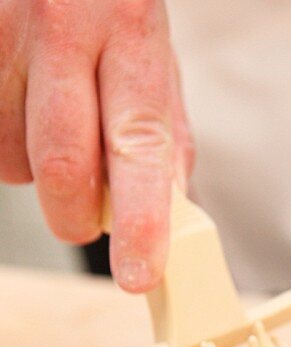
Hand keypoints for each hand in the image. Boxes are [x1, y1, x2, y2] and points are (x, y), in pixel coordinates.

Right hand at [0, 0, 193, 292]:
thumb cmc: (106, 0)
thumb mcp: (151, 50)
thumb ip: (162, 129)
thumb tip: (173, 210)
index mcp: (131, 31)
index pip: (138, 147)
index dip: (138, 222)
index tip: (138, 273)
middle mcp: (65, 28)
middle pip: (62, 166)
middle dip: (74, 217)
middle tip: (83, 219)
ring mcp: (5, 34)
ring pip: (12, 158)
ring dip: (32, 170)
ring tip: (49, 125)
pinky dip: (4, 145)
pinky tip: (20, 109)